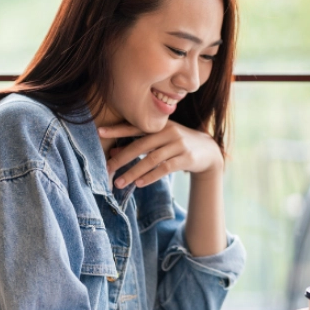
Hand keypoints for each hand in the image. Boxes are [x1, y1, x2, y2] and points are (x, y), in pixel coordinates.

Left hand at [99, 121, 222, 188]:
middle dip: (122, 158)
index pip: (136, 126)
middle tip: (107, 169)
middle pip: (141, 145)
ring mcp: (179, 144)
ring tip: (119, 183)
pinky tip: (139, 184)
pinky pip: (165, 168)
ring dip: (133, 172)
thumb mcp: (160, 141)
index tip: (99, 132)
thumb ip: (139, 144)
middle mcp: (169, 132)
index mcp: (161, 125)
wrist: (209, 151)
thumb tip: (115, 152)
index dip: (118, 129)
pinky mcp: (186, 158)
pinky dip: (150, 176)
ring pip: (151, 159)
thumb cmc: (179, 144)